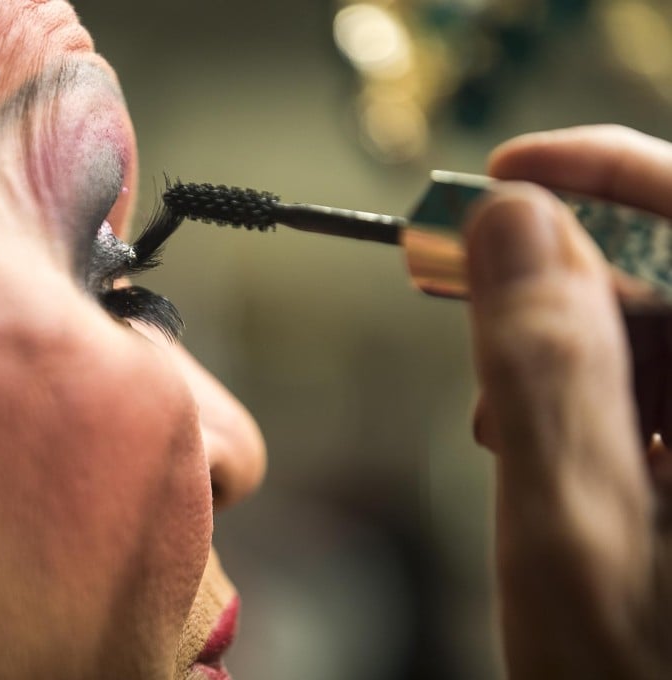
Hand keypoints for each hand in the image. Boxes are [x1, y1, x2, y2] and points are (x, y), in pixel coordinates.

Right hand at [465, 125, 671, 678]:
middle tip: (458, 280)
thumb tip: (512, 220)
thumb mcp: (570, 526)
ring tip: (499, 409)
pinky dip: (590, 393)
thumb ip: (545, 365)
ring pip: (664, 330)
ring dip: (567, 346)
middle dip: (564, 272)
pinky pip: (663, 386)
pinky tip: (540, 437)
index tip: (508, 173)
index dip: (611, 171)